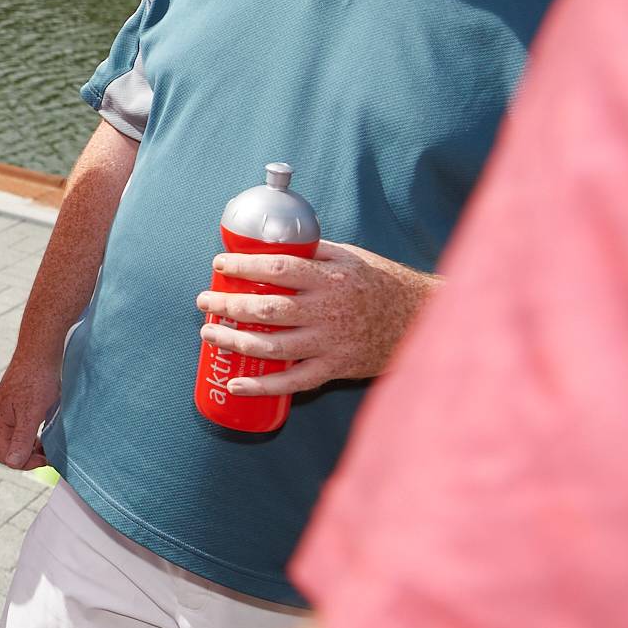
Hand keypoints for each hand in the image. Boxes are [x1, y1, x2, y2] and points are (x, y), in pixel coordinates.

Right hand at [0, 355, 58, 469]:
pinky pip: (23, 427)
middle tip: (50, 454)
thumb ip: (22, 439)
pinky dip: (35, 433)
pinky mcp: (19, 403)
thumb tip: (12, 463)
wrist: (41, 350)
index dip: (25, 463)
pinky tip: (48, 428)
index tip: (46, 459)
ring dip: (33, 445)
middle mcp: (0, 416)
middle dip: (29, 456)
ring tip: (51, 443)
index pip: (4, 455)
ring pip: (18, 438)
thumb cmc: (37, 379)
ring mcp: (9, 409)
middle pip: (10, 448)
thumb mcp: (31, 412)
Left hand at [196, 240, 436, 396]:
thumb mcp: (350, 258)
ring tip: (209, 334)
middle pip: (268, 309)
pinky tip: (235, 383)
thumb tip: (270, 242)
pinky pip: (294, 382)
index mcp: (332, 278)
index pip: (279, 268)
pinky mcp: (336, 368)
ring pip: (274, 346)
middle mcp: (329, 311)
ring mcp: (332, 343)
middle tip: (204, 301)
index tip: (220, 264)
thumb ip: (313, 252)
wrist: (423, 319)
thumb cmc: (380, 284)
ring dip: (235, 341)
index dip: (245, 266)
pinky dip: (262, 385)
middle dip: (229, 305)